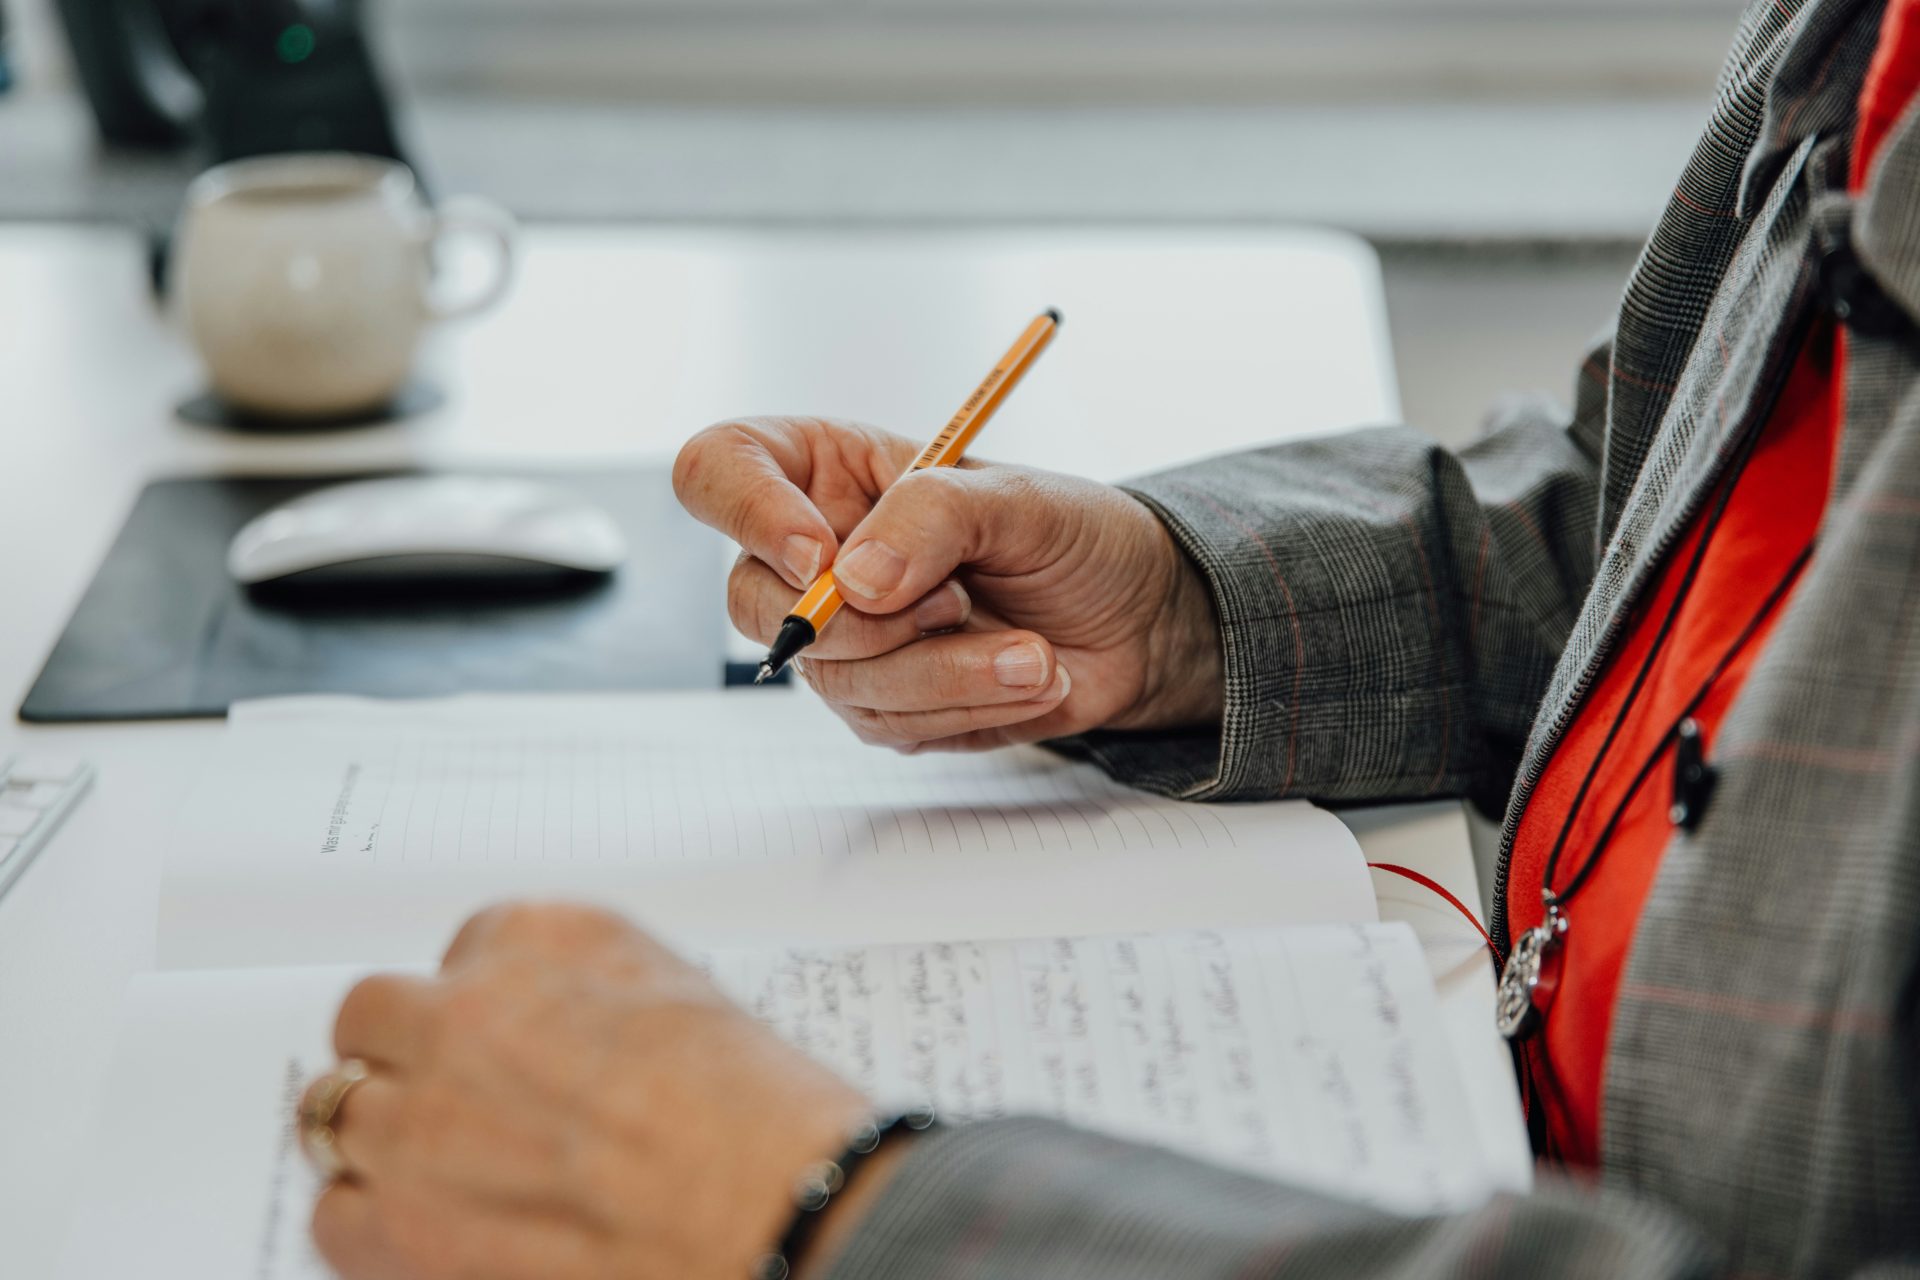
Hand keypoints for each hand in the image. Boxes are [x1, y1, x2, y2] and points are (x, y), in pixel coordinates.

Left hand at [312, 903, 874, 1279]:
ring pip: (333, 1112)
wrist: (771, 1204)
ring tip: (441, 1169)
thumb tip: (557, 1030)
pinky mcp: (400, 1230)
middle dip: (403, 1054)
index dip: (482, 1002)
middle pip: (372, 1017)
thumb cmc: (757, 1110)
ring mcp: (417, 1122)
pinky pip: (335, 1217)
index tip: (504, 1036)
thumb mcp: (680, 994)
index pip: (461, 950)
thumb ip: (592, 992)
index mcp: (536, 939)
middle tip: (450, 1094)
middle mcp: (461, 1015)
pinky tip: (426, 1229)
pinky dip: (371, 1225)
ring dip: (380, 1136)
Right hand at [674, 416, 1222, 751]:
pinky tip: (1028, 677)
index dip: (747, 512)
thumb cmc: (1077, 536)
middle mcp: (817, 552)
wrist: (1140, 620)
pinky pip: (888, 724)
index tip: (822, 555)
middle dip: (863, 623)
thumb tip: (854, 583)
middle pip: (751, 601)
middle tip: (958, 603)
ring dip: (945, 672)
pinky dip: (967, 706)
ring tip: (1034, 653)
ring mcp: (845, 637)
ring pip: (834, 678)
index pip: (718, 469)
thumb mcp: (1020, 499)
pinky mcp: (884, 702)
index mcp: (826, 470)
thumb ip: (934, 516)